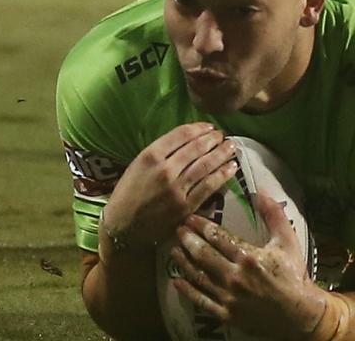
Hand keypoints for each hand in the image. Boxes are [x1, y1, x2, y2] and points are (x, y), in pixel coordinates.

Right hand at [102, 123, 237, 248]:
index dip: (200, 128)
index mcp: (150, 155)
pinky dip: (222, 175)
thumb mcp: (138, 164)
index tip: (210, 127)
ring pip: (206, 165)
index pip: (181, 134)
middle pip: (197, 148)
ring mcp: (177, 189)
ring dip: (222, 154)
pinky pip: (209, 186)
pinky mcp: (186, 206)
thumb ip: (161, 152)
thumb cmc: (129, 193)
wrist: (123, 227)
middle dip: (214, 139)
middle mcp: (165, 170)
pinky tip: (231, 167)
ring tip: (231, 147)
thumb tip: (190, 139)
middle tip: (223, 136)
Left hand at [171, 192, 327, 339]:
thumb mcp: (287, 240)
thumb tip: (260, 191)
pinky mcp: (226, 314)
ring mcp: (229, 297)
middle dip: (188, 240)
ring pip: (199, 277)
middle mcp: (235, 277)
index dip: (201, 226)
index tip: (190, 218)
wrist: (300, 314)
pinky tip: (177, 280)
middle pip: (203, 255)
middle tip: (177, 229)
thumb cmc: (293, 274)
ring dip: (183, 262)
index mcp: (249, 257)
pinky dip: (187, 290)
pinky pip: (201, 301)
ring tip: (173, 250)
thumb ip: (273, 214)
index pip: (218, 237)